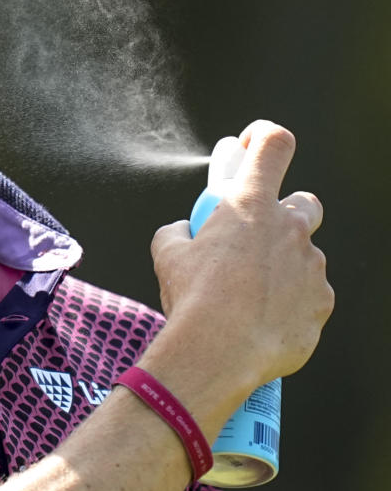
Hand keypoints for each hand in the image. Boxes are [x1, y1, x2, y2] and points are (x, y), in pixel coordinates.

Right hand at [151, 121, 333, 391]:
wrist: (217, 352)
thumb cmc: (191, 298)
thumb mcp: (168, 253)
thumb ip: (181, 230)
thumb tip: (187, 232)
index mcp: (251, 203)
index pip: (274, 143)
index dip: (265, 137)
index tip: (253, 147)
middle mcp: (290, 227)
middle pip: (305, 203)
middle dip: (286, 216)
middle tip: (256, 240)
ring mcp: (312, 266)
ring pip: (304, 258)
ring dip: (283, 269)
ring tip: (248, 299)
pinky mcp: (321, 303)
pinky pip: (310, 297)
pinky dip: (290, 306)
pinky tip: (261, 323)